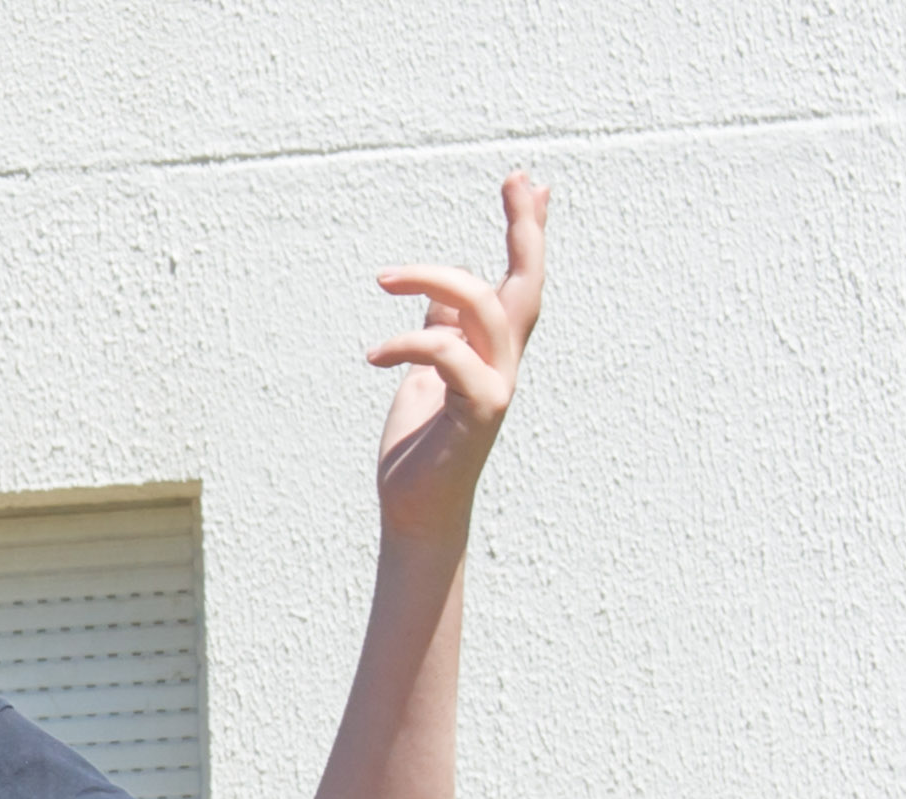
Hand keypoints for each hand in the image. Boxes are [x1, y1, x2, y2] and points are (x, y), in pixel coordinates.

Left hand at [369, 171, 549, 543]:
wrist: (415, 511)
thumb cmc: (419, 448)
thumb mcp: (424, 376)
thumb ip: (439, 334)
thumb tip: (436, 298)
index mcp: (492, 353)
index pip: (518, 282)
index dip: (528, 233)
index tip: (531, 183)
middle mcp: (504, 364)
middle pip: (527, 285)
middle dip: (526, 230)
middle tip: (517, 180)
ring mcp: (497, 387)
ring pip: (489, 311)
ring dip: (437, 281)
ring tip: (384, 277)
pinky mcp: (479, 412)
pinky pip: (450, 356)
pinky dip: (410, 344)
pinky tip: (373, 355)